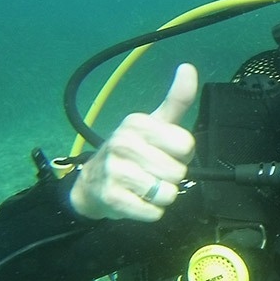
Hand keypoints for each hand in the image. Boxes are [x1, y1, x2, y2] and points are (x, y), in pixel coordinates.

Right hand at [69, 64, 198, 221]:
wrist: (91, 183)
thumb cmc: (132, 151)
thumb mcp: (154, 123)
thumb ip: (176, 100)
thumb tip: (188, 68)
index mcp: (137, 123)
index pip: (186, 145)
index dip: (181, 154)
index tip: (164, 152)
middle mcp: (123, 143)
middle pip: (178, 172)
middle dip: (170, 177)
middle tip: (151, 171)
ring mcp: (115, 171)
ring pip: (168, 193)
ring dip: (161, 196)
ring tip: (143, 186)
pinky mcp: (112, 198)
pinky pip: (154, 213)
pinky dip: (151, 212)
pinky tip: (136, 200)